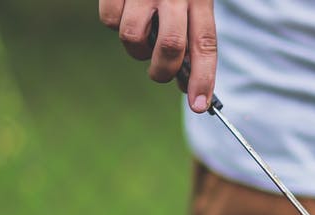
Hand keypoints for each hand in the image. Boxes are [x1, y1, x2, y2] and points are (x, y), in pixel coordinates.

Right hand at [98, 0, 217, 112]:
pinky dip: (113, 22)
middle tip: (159, 73)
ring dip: (135, 48)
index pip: (205, 43)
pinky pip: (109, 20)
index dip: (204, 78)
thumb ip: (189, 31)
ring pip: (133, 38)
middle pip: (170, 47)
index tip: (199, 106)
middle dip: (162, 71)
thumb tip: (184, 80)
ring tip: (140, 31)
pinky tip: (123, 6)